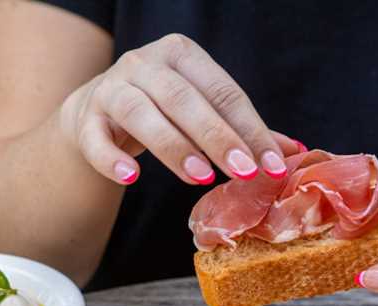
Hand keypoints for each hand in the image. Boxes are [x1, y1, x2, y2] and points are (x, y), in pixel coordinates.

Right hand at [59, 33, 302, 185]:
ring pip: (142, 114)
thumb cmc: (158, 111)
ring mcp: (112, 88)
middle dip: (216, 137)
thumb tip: (291, 152)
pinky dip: (111, 158)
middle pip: (183, 99)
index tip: (271, 165)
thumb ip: (240, 128)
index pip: (223, 91)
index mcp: (182, 55)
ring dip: (172, 147)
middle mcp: (144, 63)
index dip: (249, 129)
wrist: (93, 113)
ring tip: (199, 178)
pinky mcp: (86, 119)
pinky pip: (96, 137)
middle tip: (242, 172)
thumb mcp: (199, 111)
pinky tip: (131, 178)